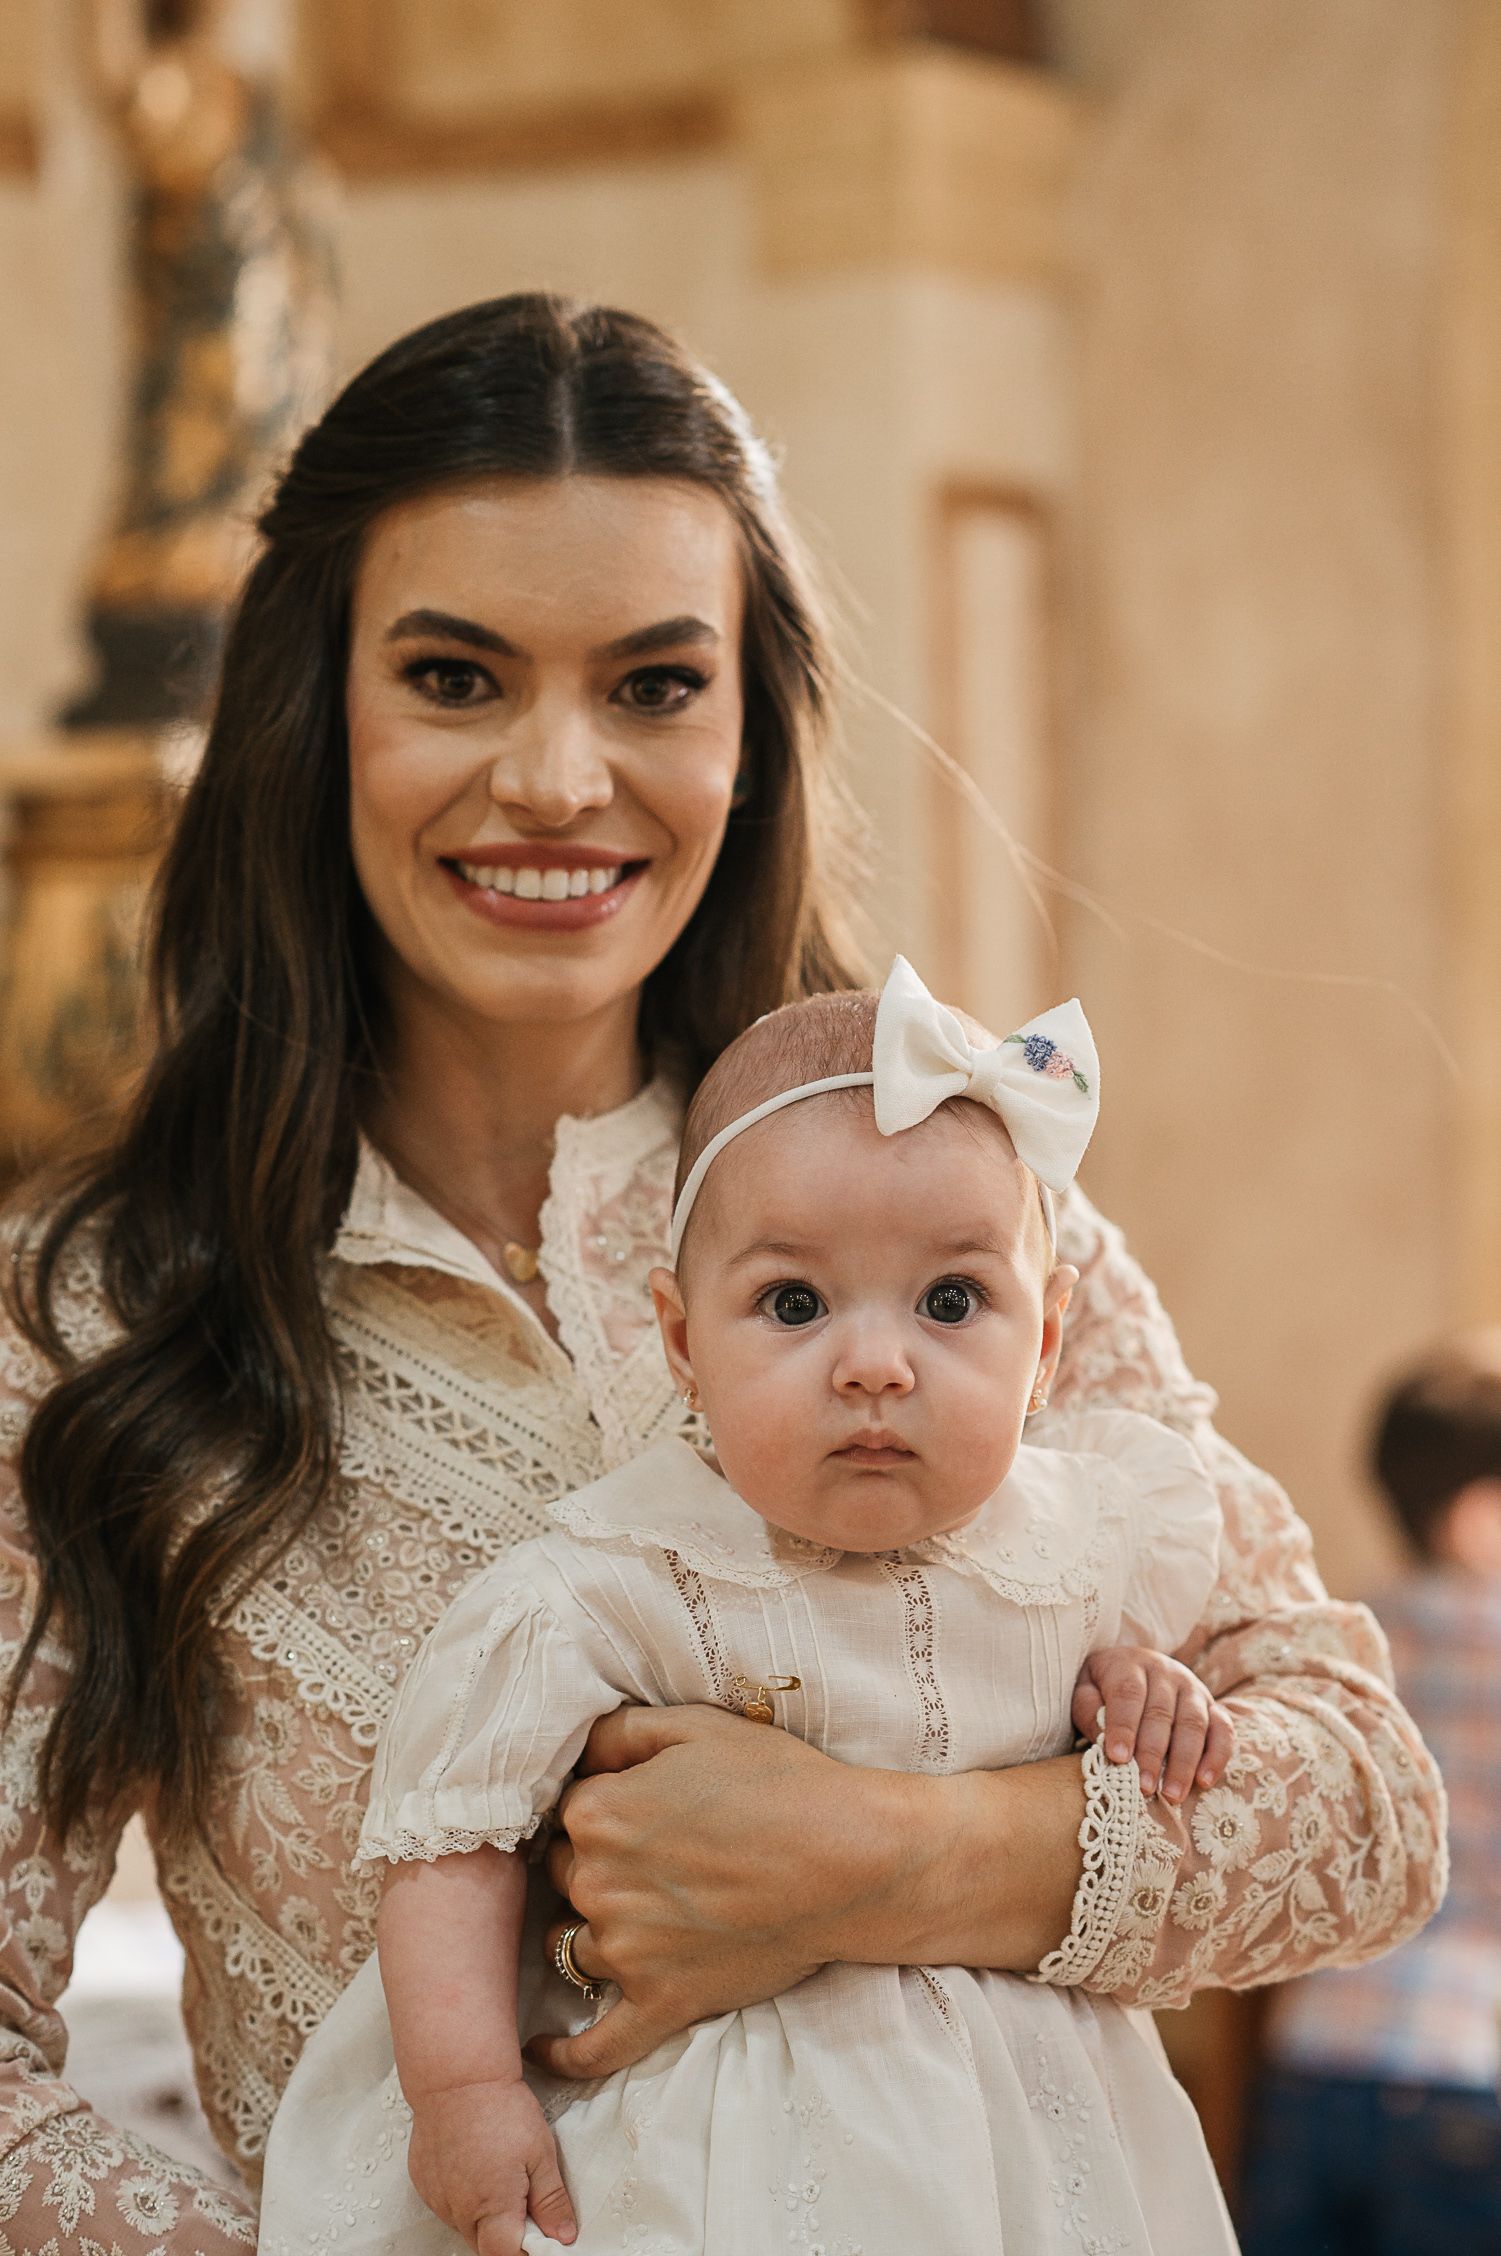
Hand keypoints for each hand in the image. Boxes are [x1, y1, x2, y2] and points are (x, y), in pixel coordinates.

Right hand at [406, 2076, 576, 2253]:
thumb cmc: (500, 2107)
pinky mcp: (423, 2183)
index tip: (541, 2236)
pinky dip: (462, 2196)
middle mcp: (459, 2211)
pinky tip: (474, 2165)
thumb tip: (563, 2235)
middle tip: (523, 2195)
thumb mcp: (540, 2152)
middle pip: (485, 2245)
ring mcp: (437, 2198)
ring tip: (497, 2171)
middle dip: (507, 2232)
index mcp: (492, 2208)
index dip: (527, 2251)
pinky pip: (447, 2205)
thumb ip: (551, 2200)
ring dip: (484, 2214)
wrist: (456, 2076)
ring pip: (465, 2225)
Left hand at [531, 1703, 920, 2080]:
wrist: (849, 1860)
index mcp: (598, 1813)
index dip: (606, 1804)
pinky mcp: (662, 2003)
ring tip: (642, 1915)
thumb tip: (578, 1755)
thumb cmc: (778, 1784)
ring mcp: (627, 1952)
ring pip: (573, 1944)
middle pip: (566, 1877)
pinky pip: (596, 2045)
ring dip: (597, 1930)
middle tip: (658, 1855)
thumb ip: (619, 1732)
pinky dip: (563, 2054)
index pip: (568, 1812)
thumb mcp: (694, 1726)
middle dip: (599, 1865)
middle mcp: (598, 1884)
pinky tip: (543, 2050)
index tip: (647, 1805)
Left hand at [1072, 1645, 1234, 1801]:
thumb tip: (1104, 1746)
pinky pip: (1223, 1730)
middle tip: (1145, 1787)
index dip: (1123, 1726)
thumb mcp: (1085, 1693)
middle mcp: (1165, 1672)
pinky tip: (1204, 1781)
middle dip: (1152, 1753)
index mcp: (1130, 1665)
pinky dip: (1217, 1756)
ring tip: (1172, 1794)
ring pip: (1193, 1723)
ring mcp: (1192, 1688)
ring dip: (1184, 1762)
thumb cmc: (1103, 1688)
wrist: (1131, 1667)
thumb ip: (1090, 1714)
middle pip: (1161, 1713)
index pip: (1128, 1693)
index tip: (1118, 1758)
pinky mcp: (1212, 1706)